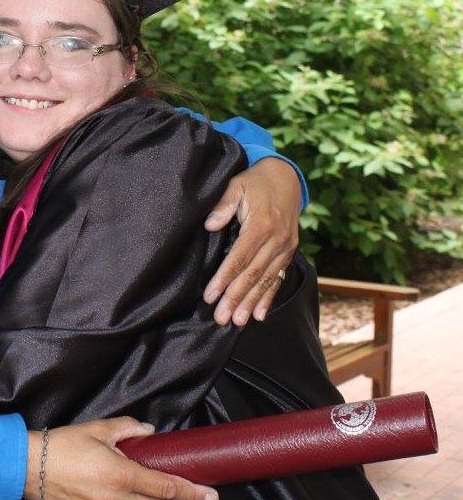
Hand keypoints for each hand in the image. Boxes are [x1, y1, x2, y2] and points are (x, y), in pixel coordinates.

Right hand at [24, 417, 217, 499]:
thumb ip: (128, 429)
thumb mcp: (97, 428)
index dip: (191, 492)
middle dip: (168, 499)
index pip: (166, 488)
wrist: (25, 467)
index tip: (210, 495)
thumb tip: (149, 432)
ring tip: (129, 482)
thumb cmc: (61, 444)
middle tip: (163, 482)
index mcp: (121, 476)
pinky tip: (109, 492)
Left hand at [203, 157, 300, 324]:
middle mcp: (277, 240)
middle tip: (221, 317)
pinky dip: (268, 298)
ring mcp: (285, 248)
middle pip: (252, 274)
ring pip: (265, 280)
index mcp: (261, 225)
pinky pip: (277, 278)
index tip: (210, 296)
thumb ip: (223, 204)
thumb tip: (210, 224)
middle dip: (235, 297)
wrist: (286, 178)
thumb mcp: (237, 185)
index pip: (239, 258)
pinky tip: (259, 315)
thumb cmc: (255, 182)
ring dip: (251, 303)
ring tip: (237, 321)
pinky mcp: (288, 252)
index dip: (224, 278)